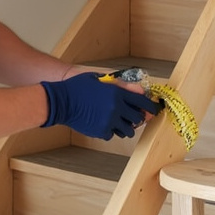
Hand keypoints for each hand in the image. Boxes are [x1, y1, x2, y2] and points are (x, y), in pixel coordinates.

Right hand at [41, 72, 161, 139]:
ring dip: (126, 127)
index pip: (141, 101)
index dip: (149, 106)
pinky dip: (111, 131)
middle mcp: (116, 108)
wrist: (61, 102)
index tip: (152, 110)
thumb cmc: (78, 87)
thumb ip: (119, 84)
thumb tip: (137, 89)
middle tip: (135, 118)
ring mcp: (109, 121)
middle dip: (138, 118)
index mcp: (117, 93)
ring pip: (127, 130)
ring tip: (120, 123)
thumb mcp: (99, 79)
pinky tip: (104, 124)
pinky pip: (112, 134)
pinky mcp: (101, 131)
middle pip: (137, 118)